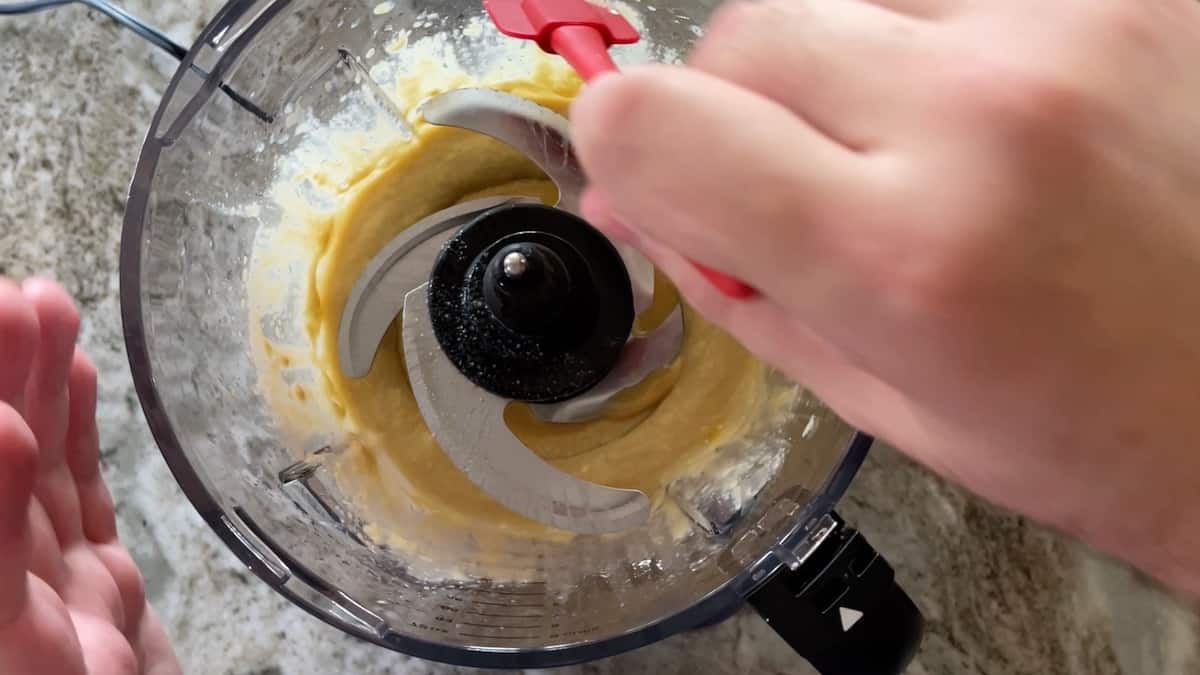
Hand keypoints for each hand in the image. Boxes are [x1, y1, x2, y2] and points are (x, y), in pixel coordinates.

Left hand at [0, 279, 179, 673]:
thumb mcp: (11, 642)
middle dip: (0, 371)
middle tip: (17, 296)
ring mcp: (44, 593)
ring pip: (34, 473)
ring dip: (39, 389)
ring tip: (45, 308)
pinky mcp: (98, 603)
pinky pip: (83, 510)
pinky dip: (80, 444)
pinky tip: (75, 387)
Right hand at [572, 0, 1199, 595]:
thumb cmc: (1090, 424)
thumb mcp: (875, 395)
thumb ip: (729, 281)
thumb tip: (629, 194)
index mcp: (900, 256)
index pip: (652, 123)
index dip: (628, 146)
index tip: (656, 170)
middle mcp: (979, 116)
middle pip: (741, 31)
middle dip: (741, 108)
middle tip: (807, 181)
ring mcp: (1064, 32)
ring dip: (842, 64)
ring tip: (914, 149)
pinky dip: (931, 42)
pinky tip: (982, 111)